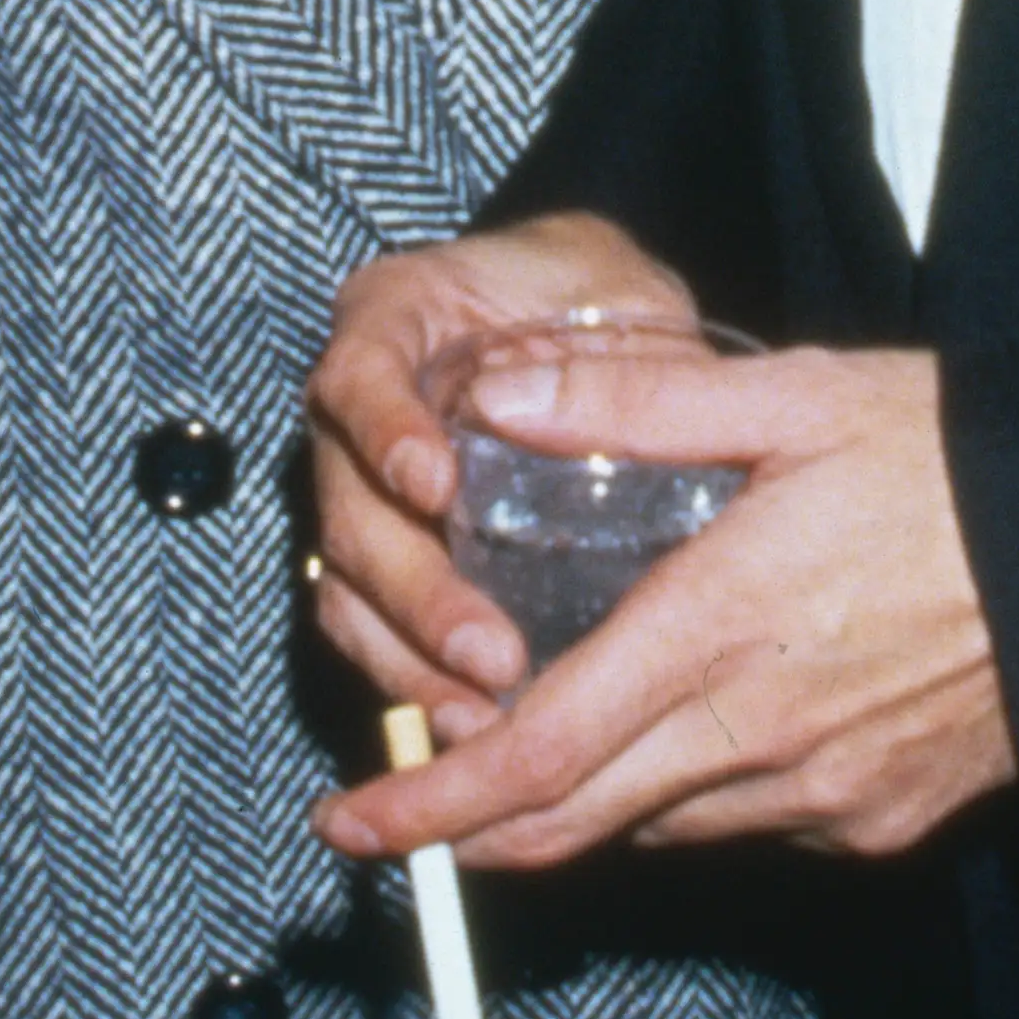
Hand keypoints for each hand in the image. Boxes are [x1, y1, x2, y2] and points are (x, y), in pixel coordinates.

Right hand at [305, 214, 695, 730]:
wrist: (565, 308)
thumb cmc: (590, 290)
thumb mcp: (619, 289)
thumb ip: (634, 350)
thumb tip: (670, 417)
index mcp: (391, 320)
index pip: (360, 375)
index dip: (386, 435)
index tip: (435, 489)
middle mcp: (352, 410)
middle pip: (348, 509)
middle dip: (414, 591)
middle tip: (491, 653)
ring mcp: (357, 490)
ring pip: (348, 586)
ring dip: (409, 660)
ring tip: (482, 719)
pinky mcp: (382, 560)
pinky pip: (372, 630)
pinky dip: (413, 683)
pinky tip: (472, 728)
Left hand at [312, 340, 1017, 870]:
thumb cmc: (955, 460)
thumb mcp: (794, 399)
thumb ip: (632, 405)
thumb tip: (496, 397)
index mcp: (720, 629)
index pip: (538, 755)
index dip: (430, 803)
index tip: (347, 820)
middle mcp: (759, 737)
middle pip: (572, 824)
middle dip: (465, 827)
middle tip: (394, 809)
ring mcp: (821, 796)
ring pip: (655, 828)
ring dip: (579, 800)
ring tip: (538, 732)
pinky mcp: (875, 824)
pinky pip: (743, 827)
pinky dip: (687, 792)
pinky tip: (694, 722)